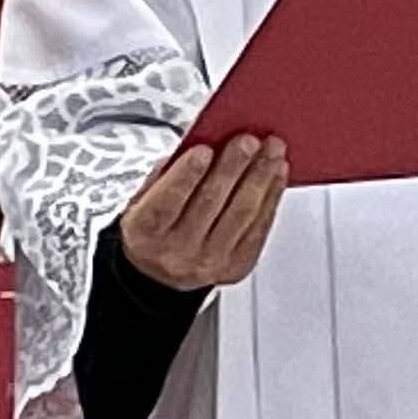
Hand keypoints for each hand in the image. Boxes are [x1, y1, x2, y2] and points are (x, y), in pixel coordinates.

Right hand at [117, 136, 286, 291]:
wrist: (161, 277)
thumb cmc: (152, 230)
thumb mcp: (141, 201)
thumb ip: (164, 175)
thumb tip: (198, 143)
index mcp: (146, 231)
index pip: (166, 202)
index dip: (187, 174)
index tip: (205, 149)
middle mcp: (178, 250)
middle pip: (210, 203)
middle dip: (232, 167)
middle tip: (248, 141)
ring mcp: (210, 260)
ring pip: (241, 214)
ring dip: (260, 177)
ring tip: (271, 151)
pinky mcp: (237, 265)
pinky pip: (259, 228)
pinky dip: (271, 197)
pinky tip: (277, 175)